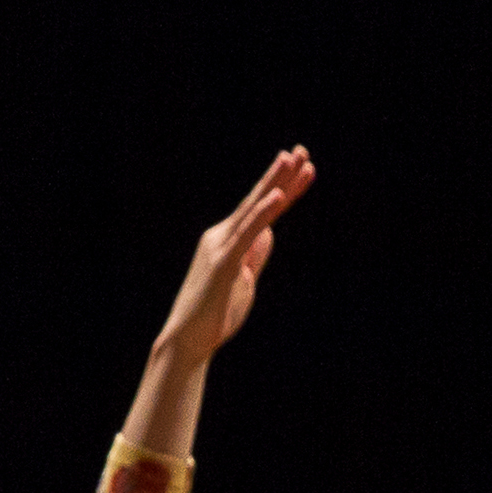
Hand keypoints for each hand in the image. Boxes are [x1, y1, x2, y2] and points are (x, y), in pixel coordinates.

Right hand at [152, 146, 312, 371]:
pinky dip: (263, 213)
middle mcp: (221, 236)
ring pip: (252, 209)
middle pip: (257, 200)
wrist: (187, 342)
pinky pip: (247, 234)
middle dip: (281, 174)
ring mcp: (220, 247)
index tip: (304, 168)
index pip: (261, 209)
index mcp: (228, 240)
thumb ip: (254, 255)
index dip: (284, 188)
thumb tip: (269, 233)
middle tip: (302, 150)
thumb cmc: (213, 316)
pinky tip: (279, 196)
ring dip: (274, 183)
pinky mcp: (222, 263)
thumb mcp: (243, 280)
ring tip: (292, 159)